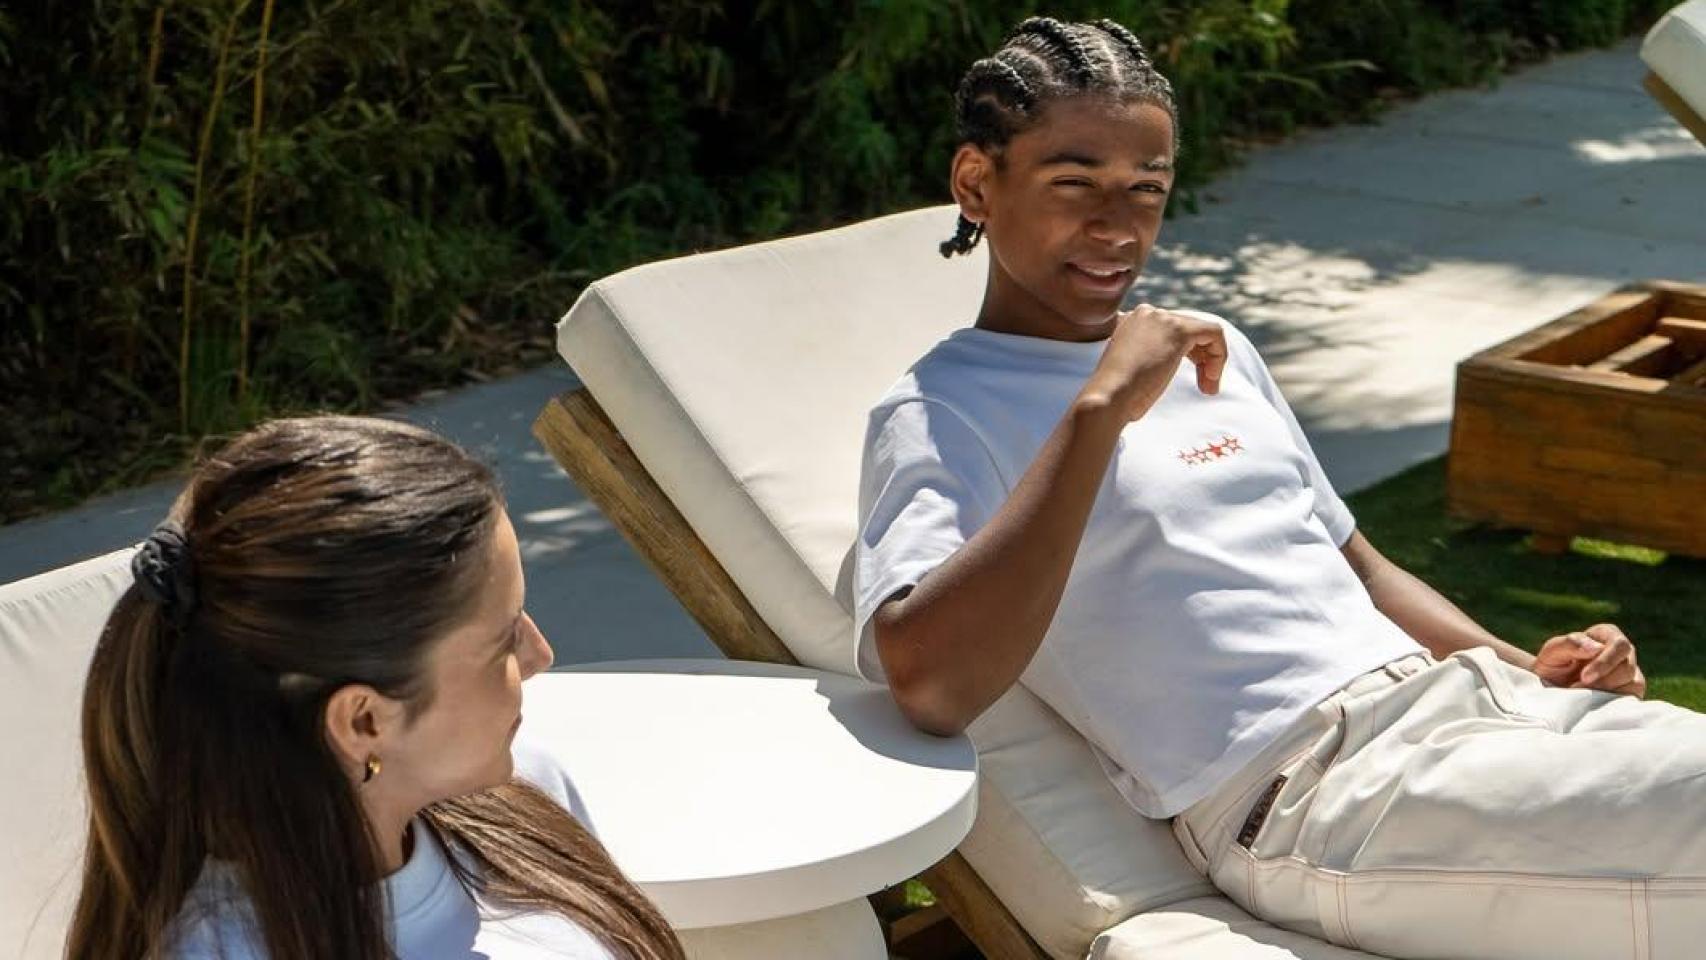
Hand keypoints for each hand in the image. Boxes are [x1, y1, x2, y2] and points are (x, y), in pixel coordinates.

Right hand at [1081, 305, 1228, 421]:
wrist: (1109, 397)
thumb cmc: (1116, 395)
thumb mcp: (1131, 369)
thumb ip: (1147, 358)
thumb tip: (1162, 365)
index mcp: (1132, 321)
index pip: (1171, 330)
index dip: (1188, 354)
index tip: (1191, 379)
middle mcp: (1147, 313)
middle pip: (1189, 329)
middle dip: (1202, 359)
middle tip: (1205, 387)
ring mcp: (1162, 319)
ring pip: (1204, 331)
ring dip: (1212, 361)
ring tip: (1209, 388)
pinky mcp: (1179, 330)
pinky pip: (1214, 333)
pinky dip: (1219, 355)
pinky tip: (1211, 379)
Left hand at [1531, 623, 1645, 696]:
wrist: (1551, 690)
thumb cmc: (1553, 665)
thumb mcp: (1553, 652)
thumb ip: (1571, 644)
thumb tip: (1596, 648)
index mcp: (1606, 635)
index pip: (1619, 644)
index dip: (1605, 662)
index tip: (1585, 677)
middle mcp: (1623, 652)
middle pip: (1627, 666)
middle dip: (1603, 681)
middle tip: (1578, 689)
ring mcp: (1630, 673)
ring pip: (1633, 683)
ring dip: (1605, 692)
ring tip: (1581, 695)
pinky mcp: (1631, 692)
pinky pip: (1632, 698)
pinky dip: (1613, 702)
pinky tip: (1594, 703)